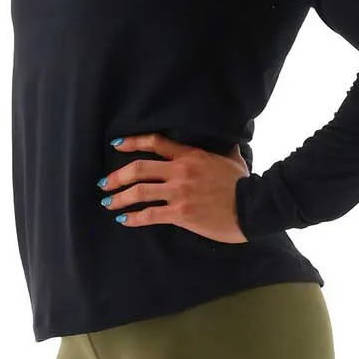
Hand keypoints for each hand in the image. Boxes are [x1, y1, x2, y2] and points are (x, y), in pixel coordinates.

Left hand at [100, 133, 249, 243]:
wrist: (253, 207)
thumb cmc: (244, 183)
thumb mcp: (232, 158)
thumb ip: (224, 147)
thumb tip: (229, 138)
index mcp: (191, 155)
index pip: (155, 143)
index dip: (133, 142)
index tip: (116, 145)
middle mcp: (180, 171)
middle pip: (139, 168)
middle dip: (117, 176)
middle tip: (105, 183)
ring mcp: (179, 192)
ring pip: (140, 192)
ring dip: (120, 197)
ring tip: (108, 202)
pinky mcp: (181, 214)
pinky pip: (150, 215)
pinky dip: (134, 218)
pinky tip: (124, 220)